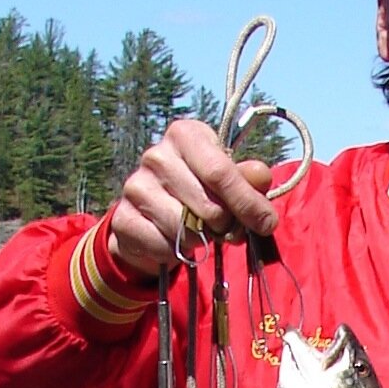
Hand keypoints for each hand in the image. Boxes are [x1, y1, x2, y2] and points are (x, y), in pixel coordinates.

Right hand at [109, 119, 279, 274]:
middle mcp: (156, 155)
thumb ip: (248, 179)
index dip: (248, 203)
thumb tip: (261, 177)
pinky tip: (177, 242)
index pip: (221, 172)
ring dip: (202, 240)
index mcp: (185, 135)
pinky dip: (177, 252)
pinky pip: (163, 246)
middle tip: (227, 229)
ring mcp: (135, 186)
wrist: (153, 216)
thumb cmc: (200, 191)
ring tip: (201, 234)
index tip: (266, 223)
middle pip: (208, 206)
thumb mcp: (229, 178)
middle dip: (227, 226)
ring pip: (186, 229)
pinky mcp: (122, 218)